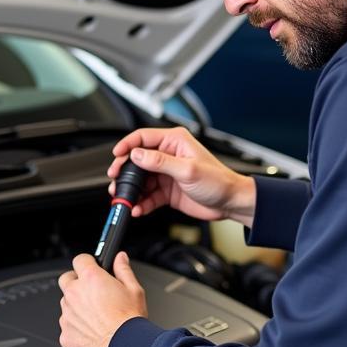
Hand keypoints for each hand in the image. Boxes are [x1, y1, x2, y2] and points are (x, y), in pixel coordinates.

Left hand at [58, 252, 147, 346]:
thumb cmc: (129, 322)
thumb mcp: (134, 290)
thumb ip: (123, 270)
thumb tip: (120, 258)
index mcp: (90, 279)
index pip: (80, 260)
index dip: (87, 263)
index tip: (92, 268)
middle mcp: (75, 294)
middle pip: (66, 279)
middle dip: (76, 282)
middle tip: (91, 291)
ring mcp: (67, 314)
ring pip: (66, 304)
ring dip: (76, 306)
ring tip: (95, 316)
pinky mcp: (65, 333)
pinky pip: (67, 326)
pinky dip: (76, 327)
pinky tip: (92, 332)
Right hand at [108, 126, 255, 227]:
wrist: (230, 202)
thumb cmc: (218, 181)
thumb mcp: (187, 170)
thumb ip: (160, 162)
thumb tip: (138, 155)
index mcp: (174, 142)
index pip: (143, 138)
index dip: (127, 145)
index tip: (116, 155)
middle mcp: (169, 155)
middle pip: (138, 160)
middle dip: (125, 171)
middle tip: (115, 180)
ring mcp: (167, 174)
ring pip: (141, 180)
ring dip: (131, 190)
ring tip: (124, 198)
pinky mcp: (167, 190)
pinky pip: (148, 196)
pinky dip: (141, 203)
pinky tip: (138, 208)